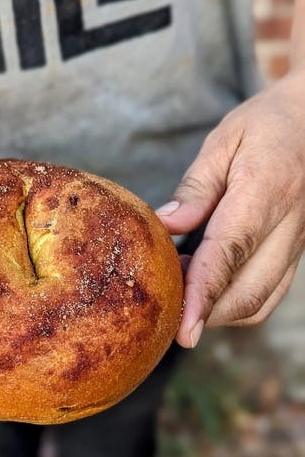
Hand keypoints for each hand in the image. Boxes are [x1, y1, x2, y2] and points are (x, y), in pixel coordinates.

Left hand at [156, 71, 304, 347]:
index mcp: (266, 192)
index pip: (229, 253)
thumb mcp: (224, 141)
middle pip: (247, 292)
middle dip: (205, 314)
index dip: (203, 294)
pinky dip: (237, 303)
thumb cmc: (266, 126)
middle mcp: (289, 226)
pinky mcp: (297, 251)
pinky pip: (270, 293)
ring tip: (181, 293)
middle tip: (165, 314)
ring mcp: (298, 243)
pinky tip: (208, 286)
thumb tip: (164, 226)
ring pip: (261, 301)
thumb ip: (196, 188)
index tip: (184, 330)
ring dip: (219, 311)